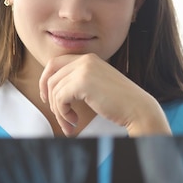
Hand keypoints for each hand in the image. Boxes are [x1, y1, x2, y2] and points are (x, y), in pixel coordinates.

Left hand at [39, 53, 170, 136]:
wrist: (137, 108)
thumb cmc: (117, 102)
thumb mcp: (95, 84)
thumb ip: (77, 81)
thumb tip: (51, 90)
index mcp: (88, 58)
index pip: (54, 63)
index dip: (45, 81)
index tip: (47, 98)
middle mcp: (85, 60)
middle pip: (51, 76)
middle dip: (50, 98)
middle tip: (57, 115)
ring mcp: (83, 69)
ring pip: (54, 91)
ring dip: (58, 112)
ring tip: (70, 124)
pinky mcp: (82, 82)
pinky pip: (59, 99)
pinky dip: (63, 113)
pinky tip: (74, 121)